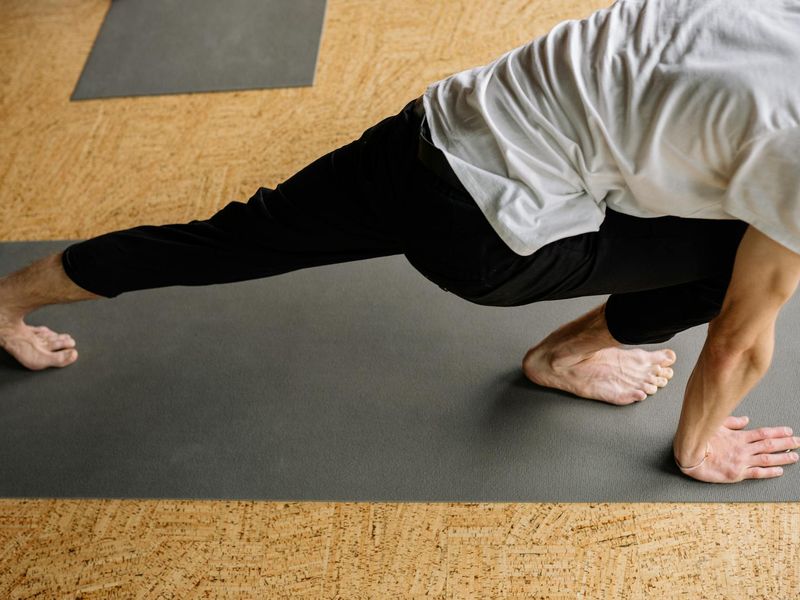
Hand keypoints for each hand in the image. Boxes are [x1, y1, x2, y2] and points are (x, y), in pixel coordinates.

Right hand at [674, 415, 799, 482]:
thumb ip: (732, 422)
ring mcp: (741, 462)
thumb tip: (746, 420)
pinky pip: (757, 473)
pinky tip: (779, 471)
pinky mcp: (737, 474)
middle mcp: (743, 449)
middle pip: (769, 445)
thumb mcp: (715, 426)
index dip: (778, 432)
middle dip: (786, 443)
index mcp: (738, 437)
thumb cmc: (700, 441)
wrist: (690, 457)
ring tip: (795, 457)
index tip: (789, 431)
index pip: (763, 433)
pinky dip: (770, 472)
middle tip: (799, 442)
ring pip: (767, 459)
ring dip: (783, 458)